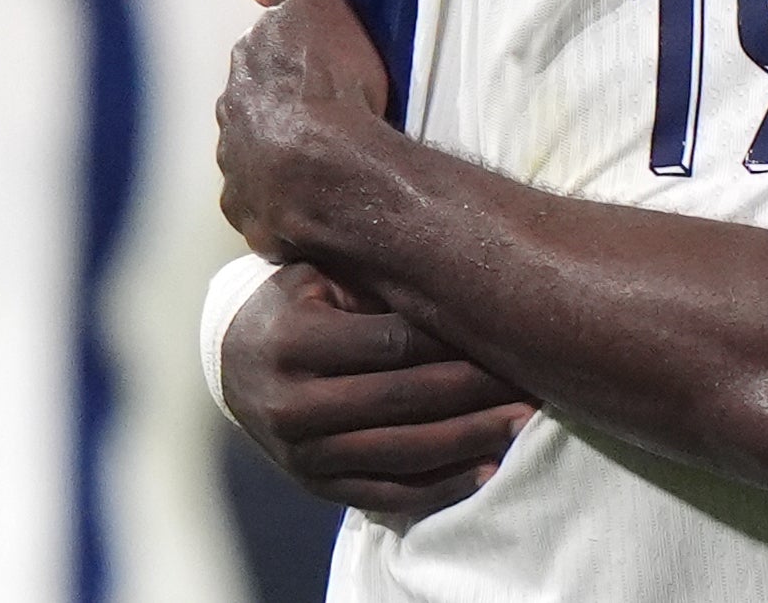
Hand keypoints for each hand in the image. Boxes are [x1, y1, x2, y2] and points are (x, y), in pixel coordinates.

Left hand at [217, 0, 391, 255]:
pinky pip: (270, 215)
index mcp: (242, 80)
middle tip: (317, 120)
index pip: (255, 67)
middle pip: (250, 120)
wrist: (337, 172)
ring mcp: (241, 183)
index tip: (309, 74)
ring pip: (254, 168)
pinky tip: (313, 208)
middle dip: (272, 119)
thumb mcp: (315, 10)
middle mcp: (230, 131)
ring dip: (276, 166)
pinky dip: (285, 210)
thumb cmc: (331, 86)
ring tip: (319, 168)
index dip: (283, 69)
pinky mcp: (260, 228)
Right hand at [221, 260, 532, 516]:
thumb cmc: (296, 302)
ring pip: (405, 452)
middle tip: (533, 376)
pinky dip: (443, 484)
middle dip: (478, 389)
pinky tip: (489, 466)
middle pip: (407, 399)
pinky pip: (389, 493)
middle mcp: (292, 404)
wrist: (234, 361)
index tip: (507, 332)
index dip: (456, 339)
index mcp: (293, 341)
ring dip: (473, 438)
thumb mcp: (319, 274)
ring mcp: (302, 454)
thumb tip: (461, 276)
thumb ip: (374, 277)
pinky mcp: (316, 486)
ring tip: (523, 421)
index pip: (394, 343)